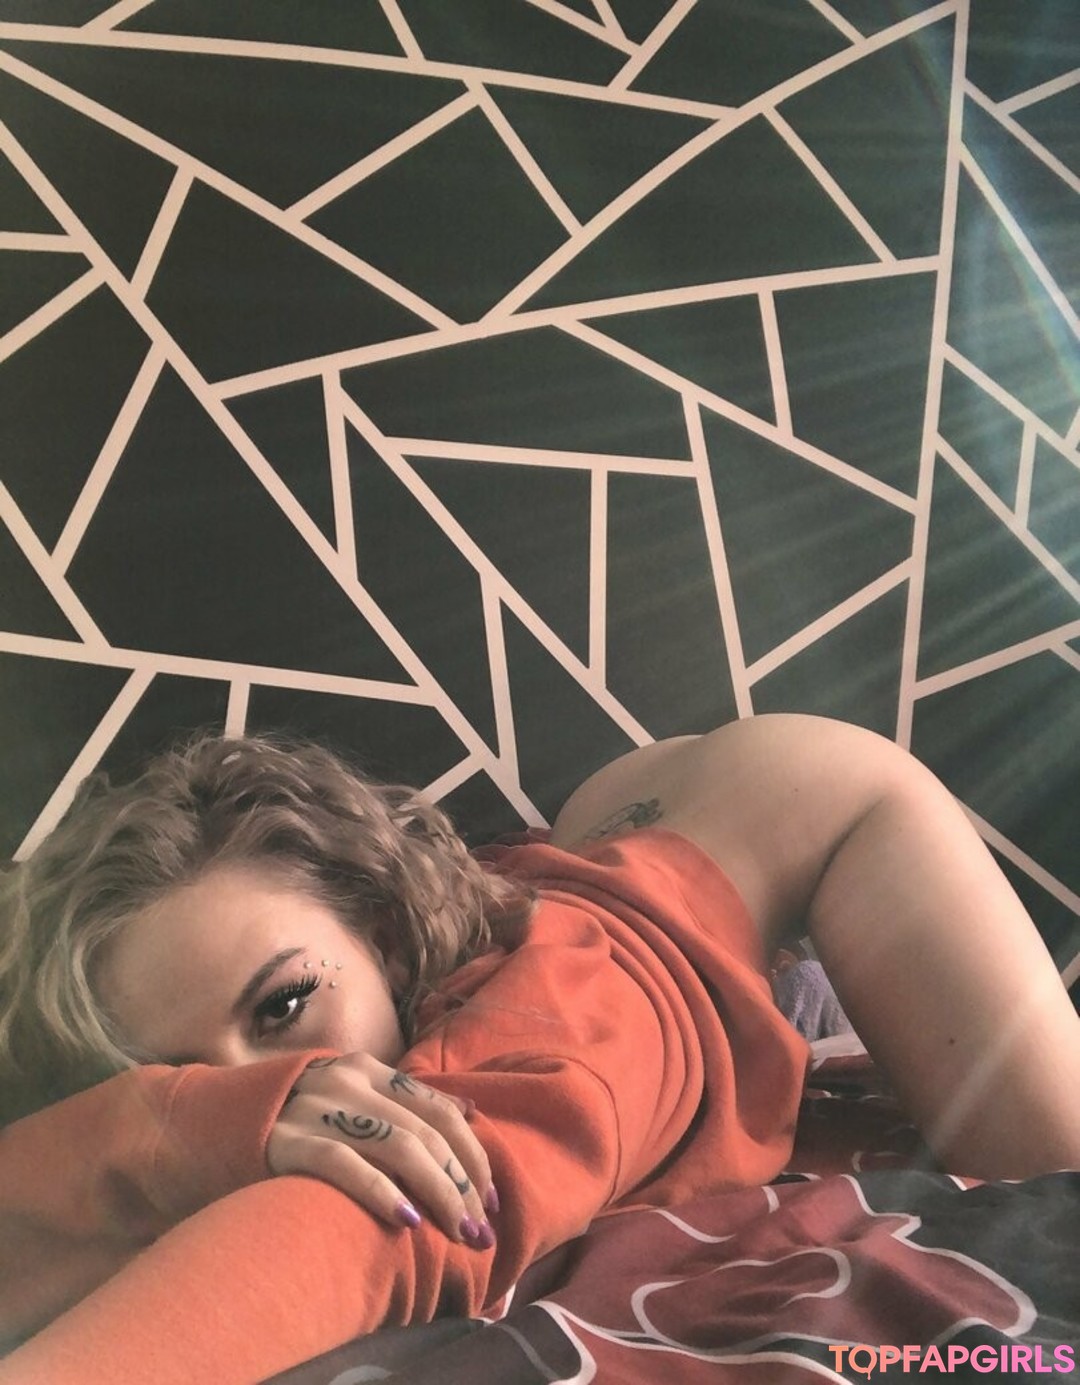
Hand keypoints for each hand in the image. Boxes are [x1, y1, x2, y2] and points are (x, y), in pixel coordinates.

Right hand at [266, 1052, 496, 1247]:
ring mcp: (316, 1109)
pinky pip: (346, 1165)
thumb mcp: (351, 1101)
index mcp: (368, 1070)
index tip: (491, 1200)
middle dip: (461, 1185)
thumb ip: (403, 1105)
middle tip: (481, 1231)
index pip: (439, 1110)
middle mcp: (347, 1082)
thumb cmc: (295, 1124)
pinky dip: (382, 1192)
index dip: (473, 1155)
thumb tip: (471, 1114)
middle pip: (425, 1133)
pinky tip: (407, 1221)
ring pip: (398, 1147)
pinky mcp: (286, 1142)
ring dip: (438, 1194)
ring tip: (458, 1233)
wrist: (209, 1126)